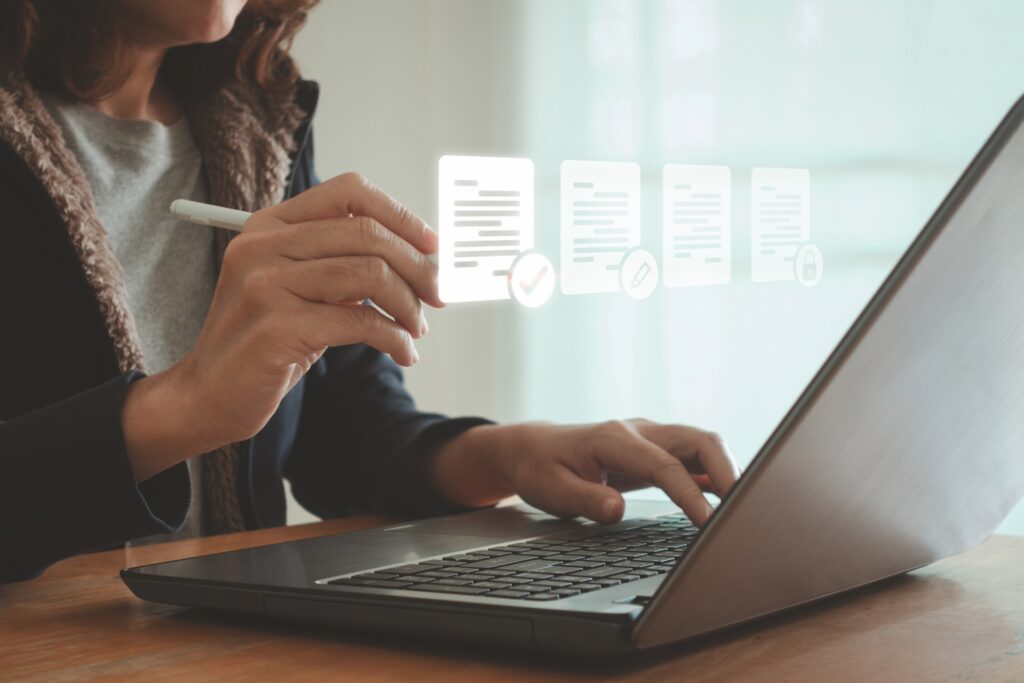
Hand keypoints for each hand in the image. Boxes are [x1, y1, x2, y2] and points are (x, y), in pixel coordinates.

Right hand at [122, 172, 440, 479]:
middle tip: (438, 297)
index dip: (401, 216)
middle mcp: (263, 245)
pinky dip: (394, 339)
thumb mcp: (302, 290)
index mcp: (270, 225)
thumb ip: (344, 264)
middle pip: (367, 233)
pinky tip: (403, 353)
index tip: (433, 247)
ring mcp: (265, 284)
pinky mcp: (276, 327)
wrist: (210, 396)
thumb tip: (422, 259)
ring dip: (408, 307)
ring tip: (414, 331)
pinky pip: (361, 323)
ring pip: (370, 274)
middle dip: (418, 266)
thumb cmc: (268, 342)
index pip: (349, 193)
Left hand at [431, 420, 739, 526]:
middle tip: (744, 508)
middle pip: (698, 440)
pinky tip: (725, 500)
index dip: (690, 494)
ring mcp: (651, 440)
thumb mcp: (552, 489)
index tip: (708, 523)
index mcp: (614, 439)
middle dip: (728, 470)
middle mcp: (639, 432)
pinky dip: (714, 476)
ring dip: (726, 471)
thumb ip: (586, 499)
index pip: (665, 465)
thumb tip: (617, 510)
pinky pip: (693, 459)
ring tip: (742, 507)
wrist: (533, 449)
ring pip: (702, 446)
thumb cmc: (541, 468)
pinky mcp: (656, 452)